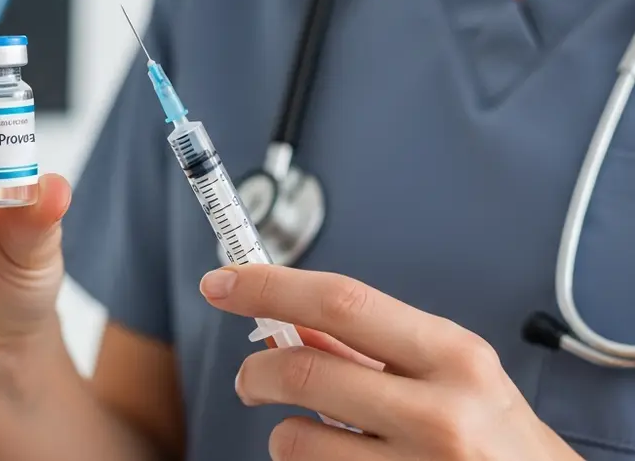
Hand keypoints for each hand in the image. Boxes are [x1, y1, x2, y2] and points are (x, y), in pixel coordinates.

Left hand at [199, 264, 581, 460]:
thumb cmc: (500, 440)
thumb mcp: (454, 377)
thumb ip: (374, 348)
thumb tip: (289, 321)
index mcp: (454, 356)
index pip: (341, 302)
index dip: (270, 286)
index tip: (222, 282)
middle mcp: (441, 412)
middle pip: (303, 370)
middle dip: (256, 371)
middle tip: (251, 379)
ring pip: (295, 440)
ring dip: (285, 434)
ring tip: (314, 436)